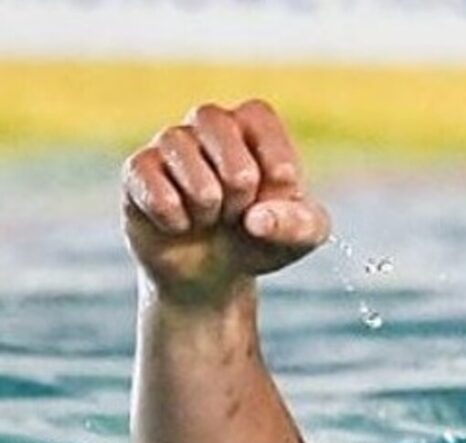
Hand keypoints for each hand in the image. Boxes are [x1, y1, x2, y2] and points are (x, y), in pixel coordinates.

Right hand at [121, 99, 329, 303]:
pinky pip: (146, 176)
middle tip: (241, 209)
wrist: (215, 275)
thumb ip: (299, 224)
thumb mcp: (301, 238)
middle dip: (237, 177)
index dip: (272, 156)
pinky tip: (182, 226)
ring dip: (206, 198)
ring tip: (212, 219)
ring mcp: (170, 146)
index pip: (257, 116)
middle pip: (214, 121)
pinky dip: (171, 213)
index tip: (283, 189)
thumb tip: (257, 219)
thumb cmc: (264, 240)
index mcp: (252, 127)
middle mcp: (208, 126)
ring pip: (179, 147)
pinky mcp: (137, 173)